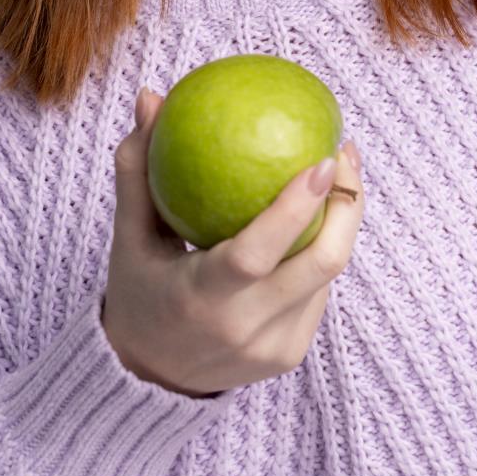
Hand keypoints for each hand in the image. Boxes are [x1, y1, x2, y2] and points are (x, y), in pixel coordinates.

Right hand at [102, 87, 363, 398]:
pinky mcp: (291, 356)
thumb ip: (139, 169)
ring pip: (328, 274)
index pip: (257, 254)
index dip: (296, 209)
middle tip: (342, 152)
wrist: (151, 378)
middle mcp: (245, 330)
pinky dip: (319, 249)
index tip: (322, 159)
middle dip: (346, 204)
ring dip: (340, 220)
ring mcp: (274, 348)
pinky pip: (318, 291)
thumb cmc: (139, 291)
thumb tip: (151, 96)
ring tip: (340, 171)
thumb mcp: (130, 236)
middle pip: (322, 264)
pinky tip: (322, 213)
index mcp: (202, 301)